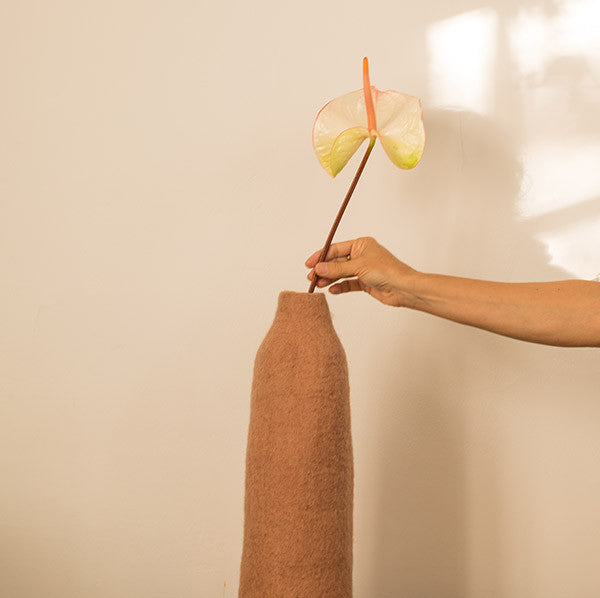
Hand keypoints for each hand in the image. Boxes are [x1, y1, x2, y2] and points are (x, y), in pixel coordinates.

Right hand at [305, 236, 421, 307]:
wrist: (403, 288)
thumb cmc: (386, 271)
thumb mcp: (358, 267)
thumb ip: (337, 269)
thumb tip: (318, 269)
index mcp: (361, 244)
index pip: (335, 249)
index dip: (321, 256)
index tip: (309, 264)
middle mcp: (361, 255)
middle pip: (337, 262)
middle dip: (324, 270)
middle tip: (311, 277)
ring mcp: (363, 269)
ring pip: (341, 273)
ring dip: (330, 279)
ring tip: (318, 285)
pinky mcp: (365, 282)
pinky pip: (348, 284)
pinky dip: (340, 287)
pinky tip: (332, 290)